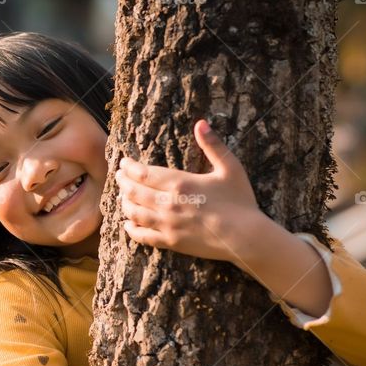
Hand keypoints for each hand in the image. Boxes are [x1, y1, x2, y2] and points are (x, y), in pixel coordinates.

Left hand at [115, 119, 263, 262]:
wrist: (247, 237)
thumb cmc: (241, 201)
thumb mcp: (230, 168)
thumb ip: (213, 145)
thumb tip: (200, 123)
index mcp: (180, 183)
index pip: (143, 173)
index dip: (129, 167)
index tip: (123, 163)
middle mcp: (168, 204)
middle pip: (134, 191)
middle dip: (123, 182)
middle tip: (118, 176)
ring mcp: (167, 225)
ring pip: (134, 213)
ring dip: (124, 203)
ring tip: (122, 196)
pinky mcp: (171, 242)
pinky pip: (143, 236)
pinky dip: (131, 229)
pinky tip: (127, 224)